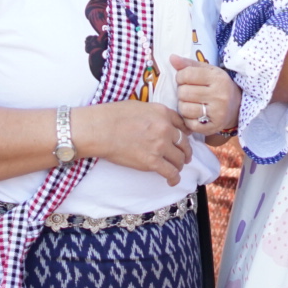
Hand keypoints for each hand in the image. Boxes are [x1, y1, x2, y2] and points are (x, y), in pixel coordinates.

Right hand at [72, 99, 191, 185]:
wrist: (101, 129)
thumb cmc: (114, 116)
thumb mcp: (140, 106)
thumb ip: (154, 114)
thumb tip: (159, 121)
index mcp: (162, 113)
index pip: (182, 124)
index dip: (186, 134)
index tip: (185, 139)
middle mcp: (165, 128)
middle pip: (184, 143)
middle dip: (186, 151)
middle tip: (184, 157)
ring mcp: (160, 145)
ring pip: (179, 159)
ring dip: (179, 165)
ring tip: (176, 168)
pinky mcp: (152, 162)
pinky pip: (170, 172)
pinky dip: (174, 178)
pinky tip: (172, 180)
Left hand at [170, 55, 239, 138]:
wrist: (236, 106)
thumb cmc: (218, 86)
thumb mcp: (208, 71)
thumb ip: (189, 64)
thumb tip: (171, 58)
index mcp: (217, 78)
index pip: (187, 75)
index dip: (180, 77)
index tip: (183, 79)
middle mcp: (219, 95)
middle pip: (184, 92)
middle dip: (181, 91)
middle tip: (187, 92)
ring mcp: (217, 113)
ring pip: (185, 109)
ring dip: (182, 106)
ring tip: (188, 102)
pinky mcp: (214, 127)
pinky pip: (190, 124)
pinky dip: (187, 120)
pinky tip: (193, 114)